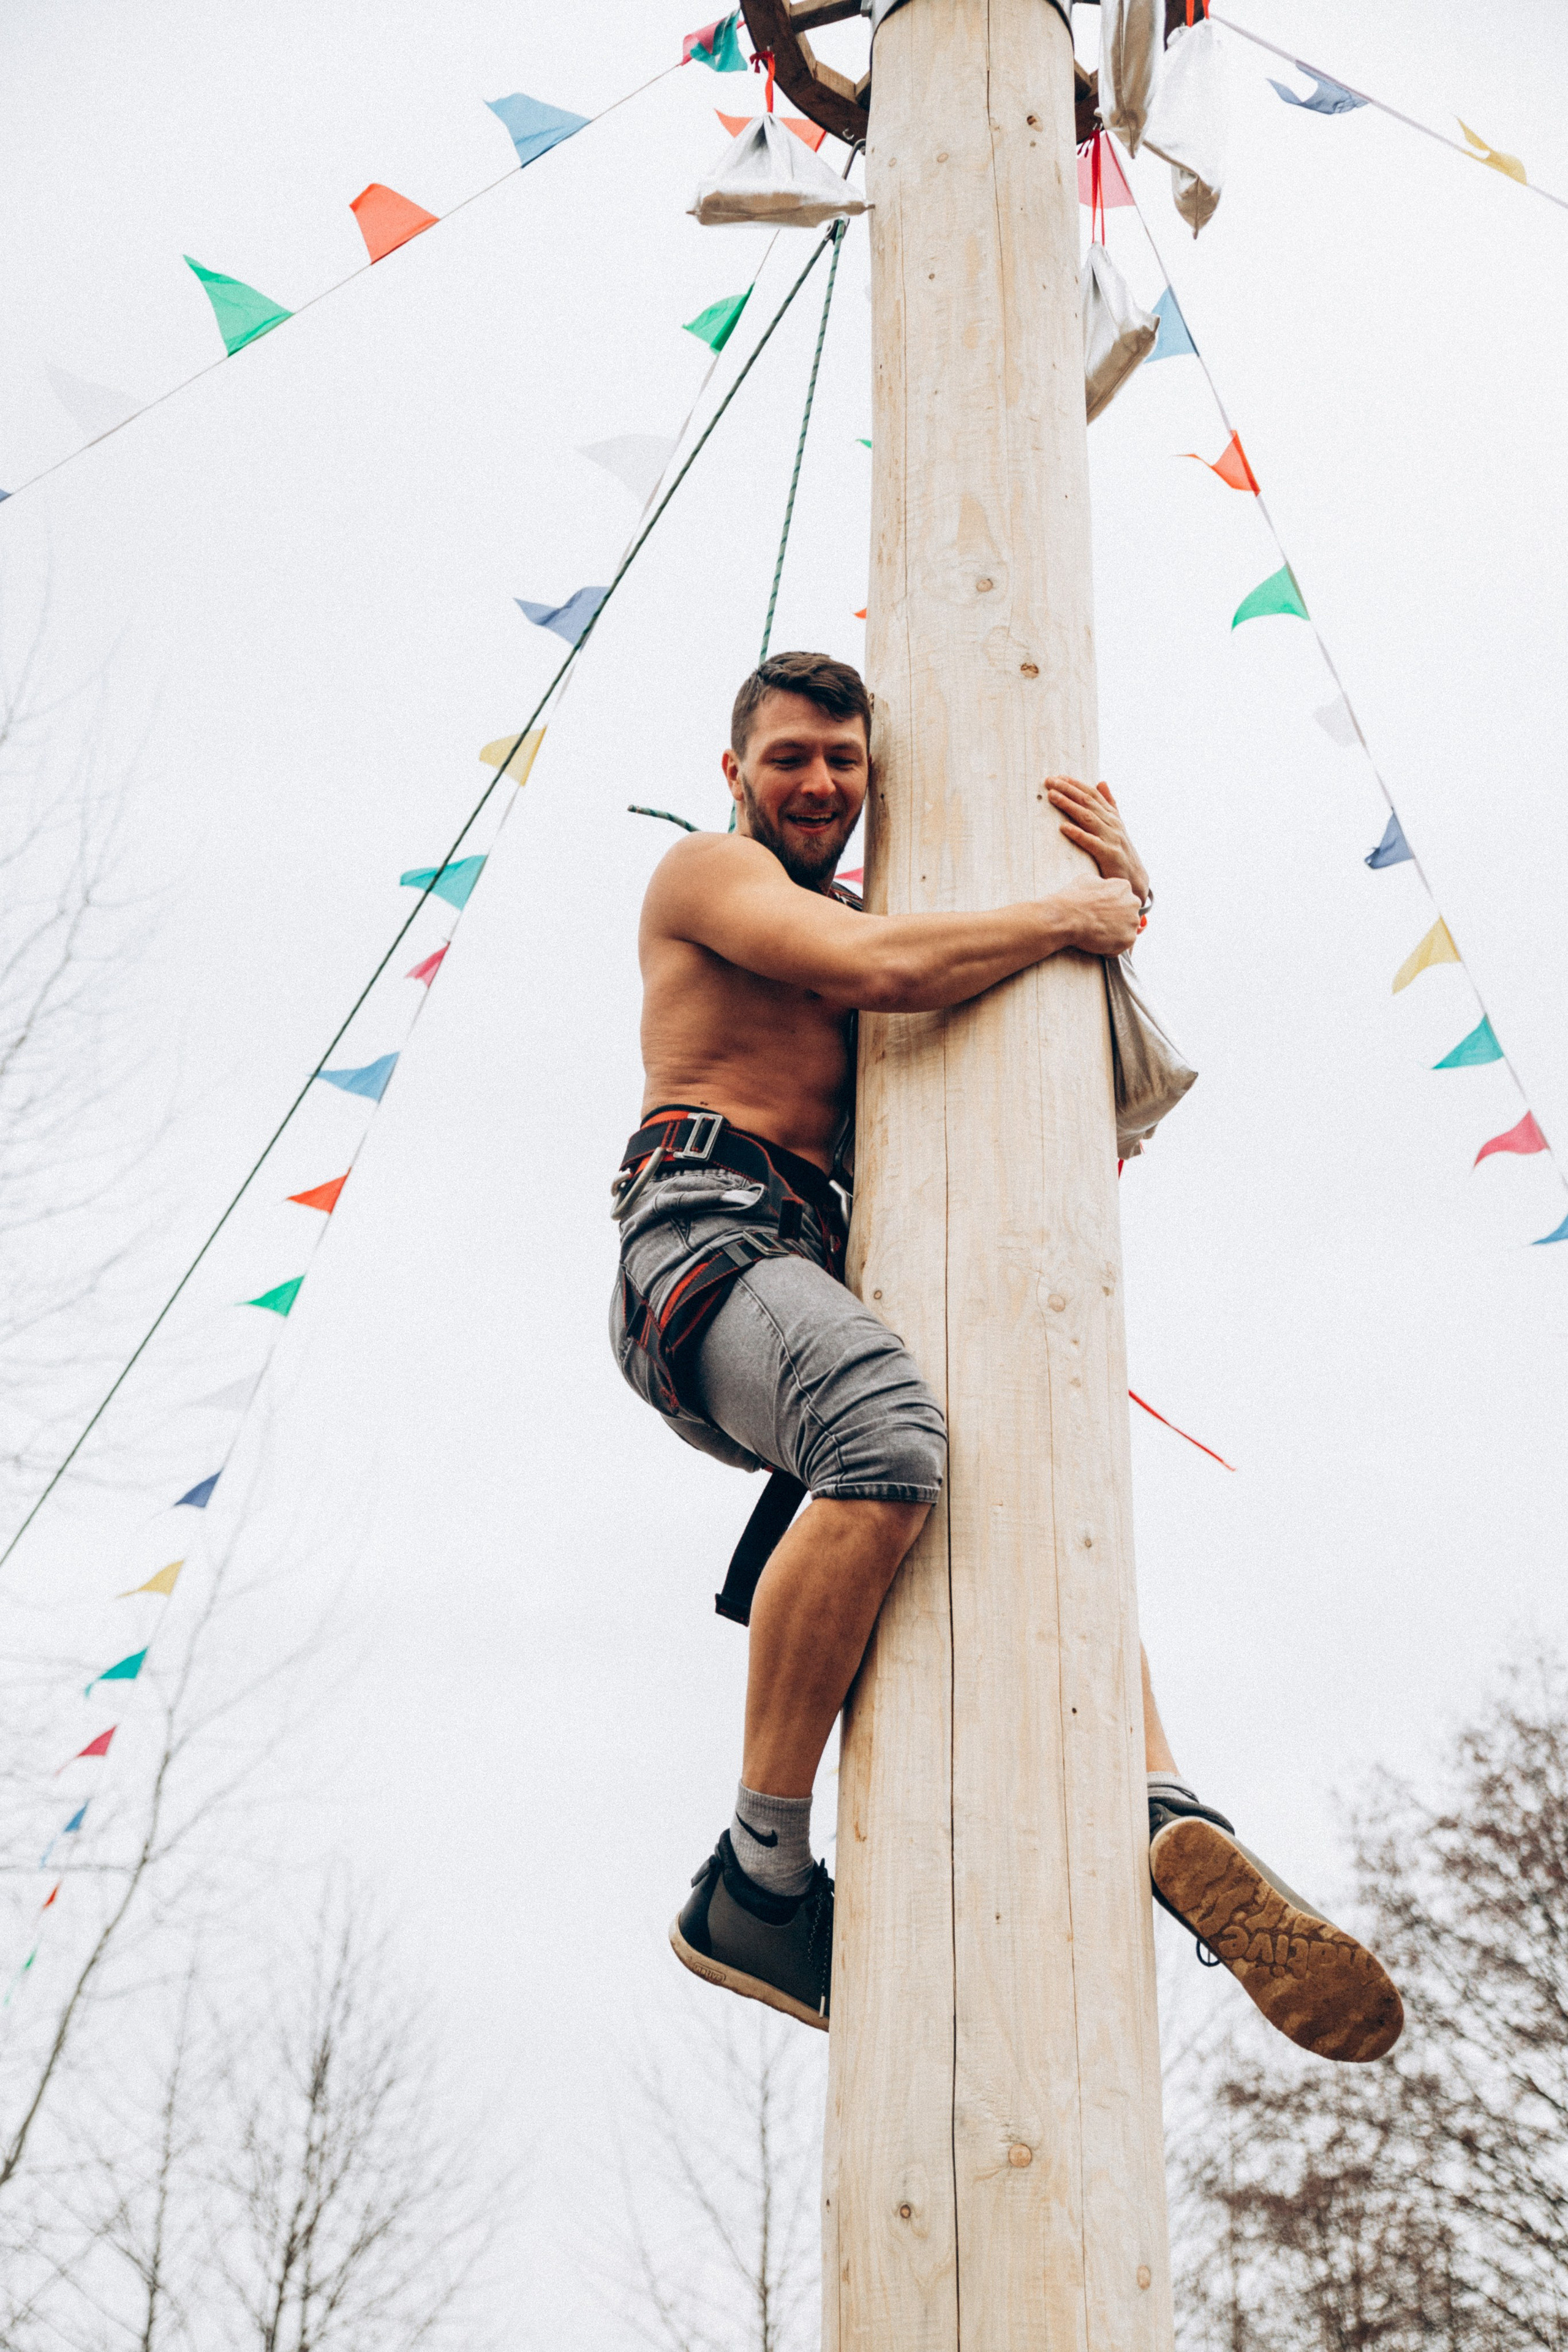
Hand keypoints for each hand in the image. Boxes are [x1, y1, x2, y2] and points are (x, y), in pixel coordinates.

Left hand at [1046, 776, 1149, 908]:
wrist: (1135, 879)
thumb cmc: (1120, 852)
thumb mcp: (1116, 825)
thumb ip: (1109, 804)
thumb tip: (1101, 782)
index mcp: (1112, 816)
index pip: (1093, 794)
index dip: (1076, 784)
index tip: (1058, 777)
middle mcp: (1112, 823)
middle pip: (1088, 802)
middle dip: (1068, 790)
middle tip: (1050, 781)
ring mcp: (1112, 838)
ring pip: (1088, 817)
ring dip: (1069, 805)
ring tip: (1052, 797)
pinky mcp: (1109, 855)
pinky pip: (1091, 842)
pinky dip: (1077, 833)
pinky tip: (1063, 827)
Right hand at [1050, 874, 1141, 958]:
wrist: (1067, 918)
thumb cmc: (1073, 899)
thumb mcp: (1087, 880)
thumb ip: (1101, 883)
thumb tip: (1101, 886)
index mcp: (1124, 887)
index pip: (1124, 898)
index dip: (1112, 906)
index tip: (1102, 912)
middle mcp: (1133, 903)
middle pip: (1128, 913)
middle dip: (1117, 919)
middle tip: (1101, 924)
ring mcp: (1132, 922)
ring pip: (1127, 930)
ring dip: (1116, 933)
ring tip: (1098, 935)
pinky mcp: (1128, 939)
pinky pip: (1123, 945)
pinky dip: (1112, 947)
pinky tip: (1098, 943)